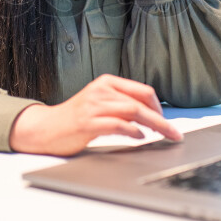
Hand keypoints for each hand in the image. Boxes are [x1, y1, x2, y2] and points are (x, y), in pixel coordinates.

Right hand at [9, 74, 182, 155]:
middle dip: (162, 119)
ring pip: (133, 111)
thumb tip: (151, 116)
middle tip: (175, 134)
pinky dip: (133, 131)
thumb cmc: (75, 119)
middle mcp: (101, 90)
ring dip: (154, 126)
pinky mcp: (87, 122)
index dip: (159, 107)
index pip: (142, 90)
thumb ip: (121, 105)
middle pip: (141, 102)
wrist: (45, 129)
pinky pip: (117, 124)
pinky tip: (140, 137)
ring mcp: (93, 106)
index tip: (167, 121)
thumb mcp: (100, 104)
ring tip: (165, 136)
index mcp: (106, 83)